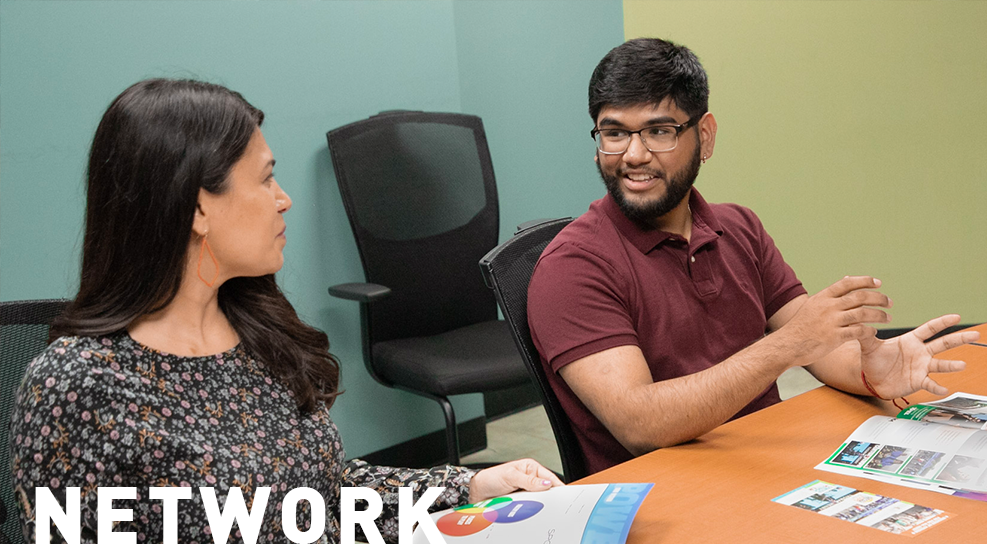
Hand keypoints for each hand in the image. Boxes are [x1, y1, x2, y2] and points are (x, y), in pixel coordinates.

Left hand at [468, 459, 563, 502]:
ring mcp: (526, 491)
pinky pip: (530, 506)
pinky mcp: (521, 501)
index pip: (549, 477)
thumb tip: (546, 484)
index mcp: (530, 468)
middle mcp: (530, 479)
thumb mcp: (510, 476)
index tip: (564, 495)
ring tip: (535, 506)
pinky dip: (530, 509)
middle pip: (546, 490)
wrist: (477, 492)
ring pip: (539, 500)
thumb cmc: (491, 478)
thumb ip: (528, 481)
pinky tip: (529, 510)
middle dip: (548, 497)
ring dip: (538, 504)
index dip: (557, 486)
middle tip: (550, 503)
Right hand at [775, 276, 890, 365]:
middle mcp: (828, 306)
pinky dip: (869, 331)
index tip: (879, 283)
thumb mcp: (813, 305)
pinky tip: (874, 332)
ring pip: (862, 314)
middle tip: (889, 302)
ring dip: (879, 315)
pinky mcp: (834, 337)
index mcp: (823, 297)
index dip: (865, 281)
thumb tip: (848, 278)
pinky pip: (858, 331)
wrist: (787, 345)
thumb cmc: (801, 326)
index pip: (848, 283)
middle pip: (860, 297)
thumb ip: (832, 294)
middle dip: (879, 298)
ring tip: (888, 318)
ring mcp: (831, 321)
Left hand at [860, 314, 978, 397]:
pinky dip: (937, 386)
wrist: (871, 379)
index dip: (942, 322)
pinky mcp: (918, 381)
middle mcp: (920, 353)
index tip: (956, 316)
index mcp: (910, 340)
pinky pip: (930, 383)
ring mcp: (921, 367)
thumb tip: (859, 323)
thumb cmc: (873, 360)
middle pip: (943, 344)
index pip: (929, 329)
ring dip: (952, 365)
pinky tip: (944, 388)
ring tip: (962, 364)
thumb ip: (865, 335)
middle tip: (975, 334)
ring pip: (940, 364)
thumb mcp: (868, 346)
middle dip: (959, 339)